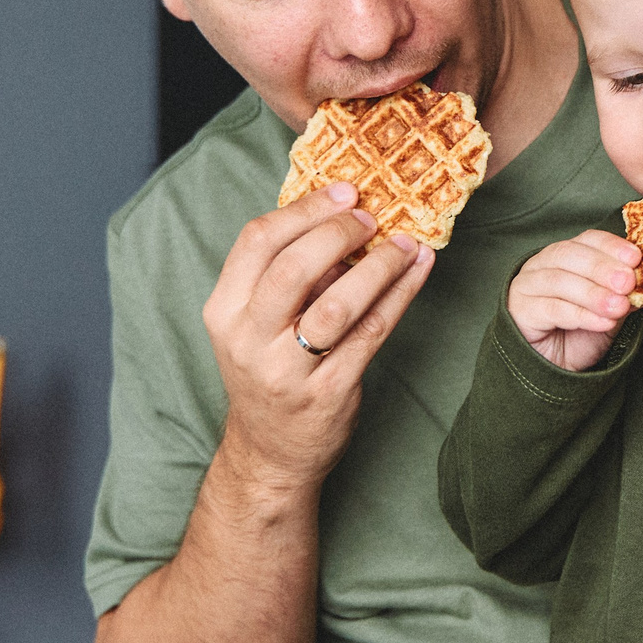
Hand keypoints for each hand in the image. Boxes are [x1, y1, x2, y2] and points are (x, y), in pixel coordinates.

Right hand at [202, 182, 435, 493]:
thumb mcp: (257, 321)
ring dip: (378, 265)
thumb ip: (289, 272)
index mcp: (225, 310)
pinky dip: (400, 294)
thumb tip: (347, 214)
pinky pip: (372, 332)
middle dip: (338, 232)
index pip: (257, 241)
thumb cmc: (271, 369)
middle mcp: (249, 340)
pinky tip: (418, 270)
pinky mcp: (329, 392)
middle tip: (372, 216)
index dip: (305, 209)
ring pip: (337, 304)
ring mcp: (287, 371)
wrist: (272, 451)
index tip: (344, 191)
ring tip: (406, 243)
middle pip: (293, 268)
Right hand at [506, 229, 640, 371]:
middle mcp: (543, 264)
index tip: (636, 258)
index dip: (612, 246)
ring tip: (618, 307)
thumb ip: (623, 297)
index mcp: (567, 256)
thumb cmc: (578, 335)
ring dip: (594, 294)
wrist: (552, 369)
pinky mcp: (520, 309)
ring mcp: (527, 285)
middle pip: (571, 255)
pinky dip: (581, 315)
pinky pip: (552, 308)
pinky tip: (602, 322)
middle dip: (603, 268)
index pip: (589, 239)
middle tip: (627, 282)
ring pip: (560, 280)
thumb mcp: (610, 314)